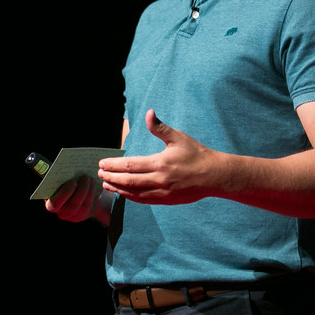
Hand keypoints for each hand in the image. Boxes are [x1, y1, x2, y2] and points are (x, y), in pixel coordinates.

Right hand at [45, 175, 107, 223]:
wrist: (73, 192)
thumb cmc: (61, 182)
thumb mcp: (57, 179)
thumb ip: (55, 176)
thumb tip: (57, 165)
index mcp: (50, 203)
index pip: (55, 203)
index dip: (65, 193)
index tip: (73, 181)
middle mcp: (61, 213)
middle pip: (72, 206)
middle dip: (81, 191)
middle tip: (85, 177)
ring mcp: (73, 216)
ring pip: (83, 206)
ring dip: (88, 191)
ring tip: (90, 178)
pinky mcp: (83, 215)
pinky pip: (89, 206)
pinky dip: (92, 193)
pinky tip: (93, 183)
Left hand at [97, 109, 218, 204]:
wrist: (215, 176)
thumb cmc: (197, 154)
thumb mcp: (179, 138)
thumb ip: (160, 128)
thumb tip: (149, 113)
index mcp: (161, 163)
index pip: (130, 165)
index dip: (114, 165)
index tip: (103, 163)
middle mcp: (160, 180)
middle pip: (129, 180)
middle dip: (111, 177)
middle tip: (99, 173)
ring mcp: (163, 192)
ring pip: (134, 193)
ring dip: (118, 188)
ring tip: (106, 183)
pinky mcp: (167, 200)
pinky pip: (144, 200)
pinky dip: (131, 197)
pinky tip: (123, 193)